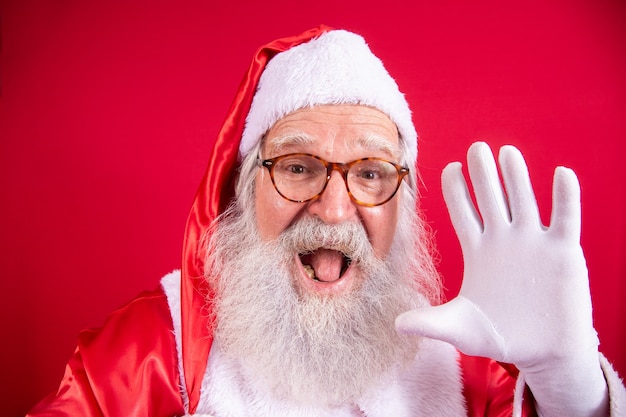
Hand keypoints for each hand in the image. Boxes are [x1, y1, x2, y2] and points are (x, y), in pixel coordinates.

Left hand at [396, 142, 607, 415]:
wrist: (544, 351)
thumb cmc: (502, 336)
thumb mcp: (461, 328)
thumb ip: (431, 323)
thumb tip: (397, 326)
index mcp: (478, 250)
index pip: (463, 211)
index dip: (457, 189)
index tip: (450, 167)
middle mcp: (504, 239)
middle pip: (491, 198)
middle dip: (483, 174)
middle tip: (476, 148)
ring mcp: (534, 243)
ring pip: (524, 201)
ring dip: (517, 178)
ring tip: (507, 153)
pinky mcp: (563, 252)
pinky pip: (565, 218)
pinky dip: (565, 197)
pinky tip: (561, 174)